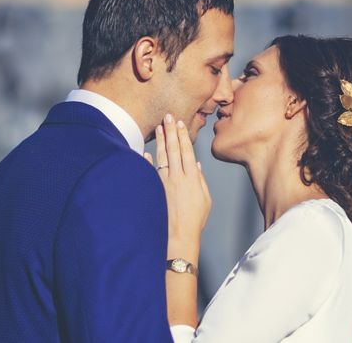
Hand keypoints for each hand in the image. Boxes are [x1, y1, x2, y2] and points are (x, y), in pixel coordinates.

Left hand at [148, 113, 211, 259]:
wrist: (179, 235)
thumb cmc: (195, 219)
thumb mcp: (205, 199)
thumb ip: (201, 180)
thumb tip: (197, 165)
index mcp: (193, 178)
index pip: (187, 151)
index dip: (184, 136)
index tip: (181, 123)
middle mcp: (178, 177)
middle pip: (174, 149)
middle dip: (171, 131)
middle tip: (168, 116)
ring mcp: (165, 183)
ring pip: (162, 157)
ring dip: (160, 141)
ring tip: (158, 127)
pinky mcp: (156, 190)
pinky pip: (151, 172)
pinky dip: (148, 161)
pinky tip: (145, 152)